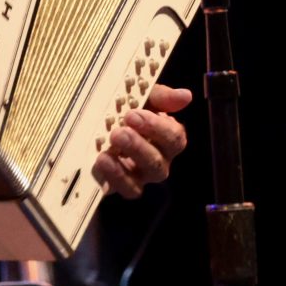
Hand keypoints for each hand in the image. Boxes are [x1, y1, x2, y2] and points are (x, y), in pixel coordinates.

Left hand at [92, 84, 192, 199]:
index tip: (133, 115)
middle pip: (157, 162)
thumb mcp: (143, 98)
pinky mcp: (122, 186)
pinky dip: (114, 178)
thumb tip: (185, 95)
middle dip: (138, 146)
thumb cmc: (129, 109)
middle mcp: (158, 161)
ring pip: (140, 180)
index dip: (156, 127)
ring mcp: (141, 177)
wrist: (99, 124)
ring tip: (107, 151)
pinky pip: (125, 190)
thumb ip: (161, 97)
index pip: (174, 138)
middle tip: (119, 133)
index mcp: (167, 138)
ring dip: (124, 166)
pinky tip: (102, 161)